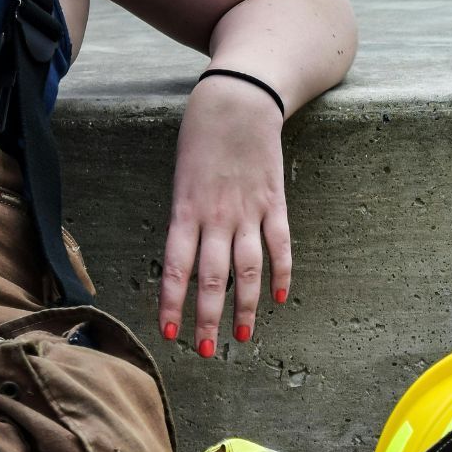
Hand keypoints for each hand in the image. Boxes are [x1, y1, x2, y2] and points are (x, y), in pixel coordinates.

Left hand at [158, 73, 289, 357]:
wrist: (238, 100)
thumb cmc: (201, 137)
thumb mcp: (180, 178)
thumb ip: (185, 220)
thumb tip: (186, 262)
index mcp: (186, 210)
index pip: (176, 268)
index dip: (173, 303)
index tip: (170, 333)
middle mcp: (217, 216)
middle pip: (213, 278)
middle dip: (208, 318)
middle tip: (207, 351)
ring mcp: (249, 211)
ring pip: (247, 270)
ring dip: (244, 307)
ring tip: (241, 337)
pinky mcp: (275, 203)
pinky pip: (280, 246)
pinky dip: (281, 273)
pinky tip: (278, 298)